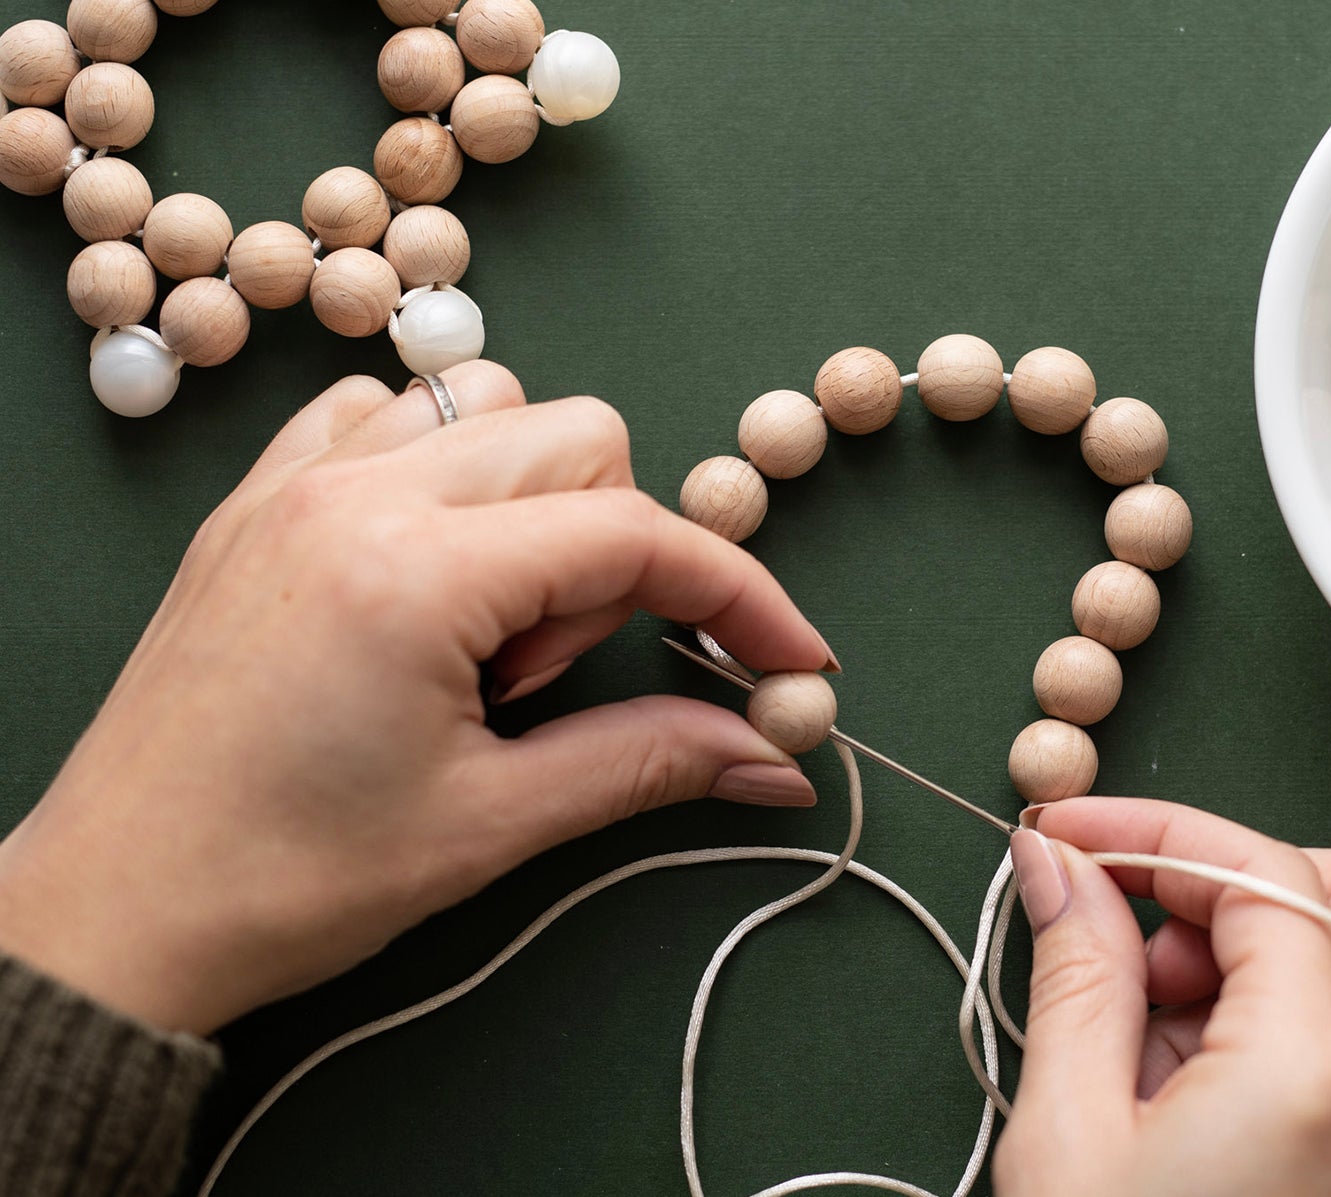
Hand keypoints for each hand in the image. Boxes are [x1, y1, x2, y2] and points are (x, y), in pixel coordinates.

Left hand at [0, 362, 834, 1034]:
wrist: (113, 915)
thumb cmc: (286, 881)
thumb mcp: (491, 824)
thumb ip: (647, 762)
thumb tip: (774, 759)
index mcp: (416, 573)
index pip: (635, 533)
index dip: (739, 595)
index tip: (791, 663)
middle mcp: (355, 493)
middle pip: (579, 438)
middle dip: (617, 552)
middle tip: (554, 675)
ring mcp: (296, 482)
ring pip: (487, 405)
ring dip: (532, 500)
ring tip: (484, 627)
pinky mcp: (254, 501)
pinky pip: (381, 413)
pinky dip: (440, 466)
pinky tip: (427, 566)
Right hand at [994, 799, 1330, 1195]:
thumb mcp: (1066, 1137)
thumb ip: (1075, 976)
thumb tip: (1059, 864)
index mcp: (1315, 1073)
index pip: (1267, 871)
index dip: (1156, 833)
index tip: (1072, 837)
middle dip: (1243, 882)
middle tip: (1140, 935)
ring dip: (1251, 963)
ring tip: (1138, 1046)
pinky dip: (1271, 1034)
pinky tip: (1176, 1098)